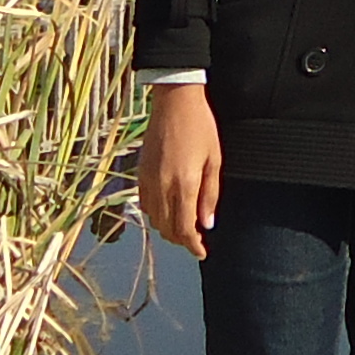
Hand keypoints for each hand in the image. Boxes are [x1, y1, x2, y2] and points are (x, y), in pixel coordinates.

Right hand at [135, 82, 222, 257]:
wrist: (174, 102)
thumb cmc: (200, 127)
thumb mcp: (214, 160)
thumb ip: (210, 195)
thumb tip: (207, 224)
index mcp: (184, 184)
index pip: (185, 229)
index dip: (194, 245)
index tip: (202, 252)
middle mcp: (162, 186)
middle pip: (168, 229)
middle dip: (182, 240)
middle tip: (196, 240)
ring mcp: (148, 180)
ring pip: (155, 220)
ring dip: (169, 229)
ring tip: (184, 226)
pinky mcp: (140, 173)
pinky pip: (145, 205)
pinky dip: (156, 214)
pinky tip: (168, 210)